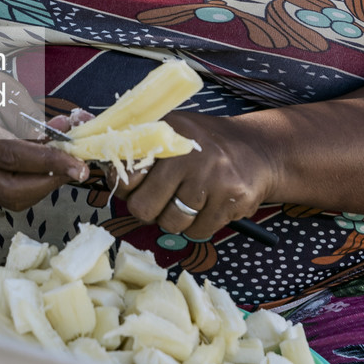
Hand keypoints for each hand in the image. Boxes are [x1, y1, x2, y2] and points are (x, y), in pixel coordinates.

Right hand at [0, 79, 90, 210]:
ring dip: (42, 188)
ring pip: (9, 199)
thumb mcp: (9, 93)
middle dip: (48, 183)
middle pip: (8, 188)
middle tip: (74, 170)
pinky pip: (6, 197)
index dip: (47, 162)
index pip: (11, 154)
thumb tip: (64, 139)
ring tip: (61, 167)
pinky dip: (31, 189)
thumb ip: (35, 121)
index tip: (77, 165)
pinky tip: (44, 170)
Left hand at [113, 112, 278, 240]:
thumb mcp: (173, 131)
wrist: (258, 149)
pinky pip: (199, 231)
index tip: (137, 187)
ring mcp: (212, 177)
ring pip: (172, 224)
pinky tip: (208, 206)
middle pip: (144, 208)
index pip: (126, 173)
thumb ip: (141, 146)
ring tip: (187, 202)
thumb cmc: (204, 145)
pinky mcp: (232, 199)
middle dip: (149, 211)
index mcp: (166, 132)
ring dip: (176, 220)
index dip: (128, 187)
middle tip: (161, 202)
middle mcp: (188, 153)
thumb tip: (105, 168)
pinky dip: (200, 226)